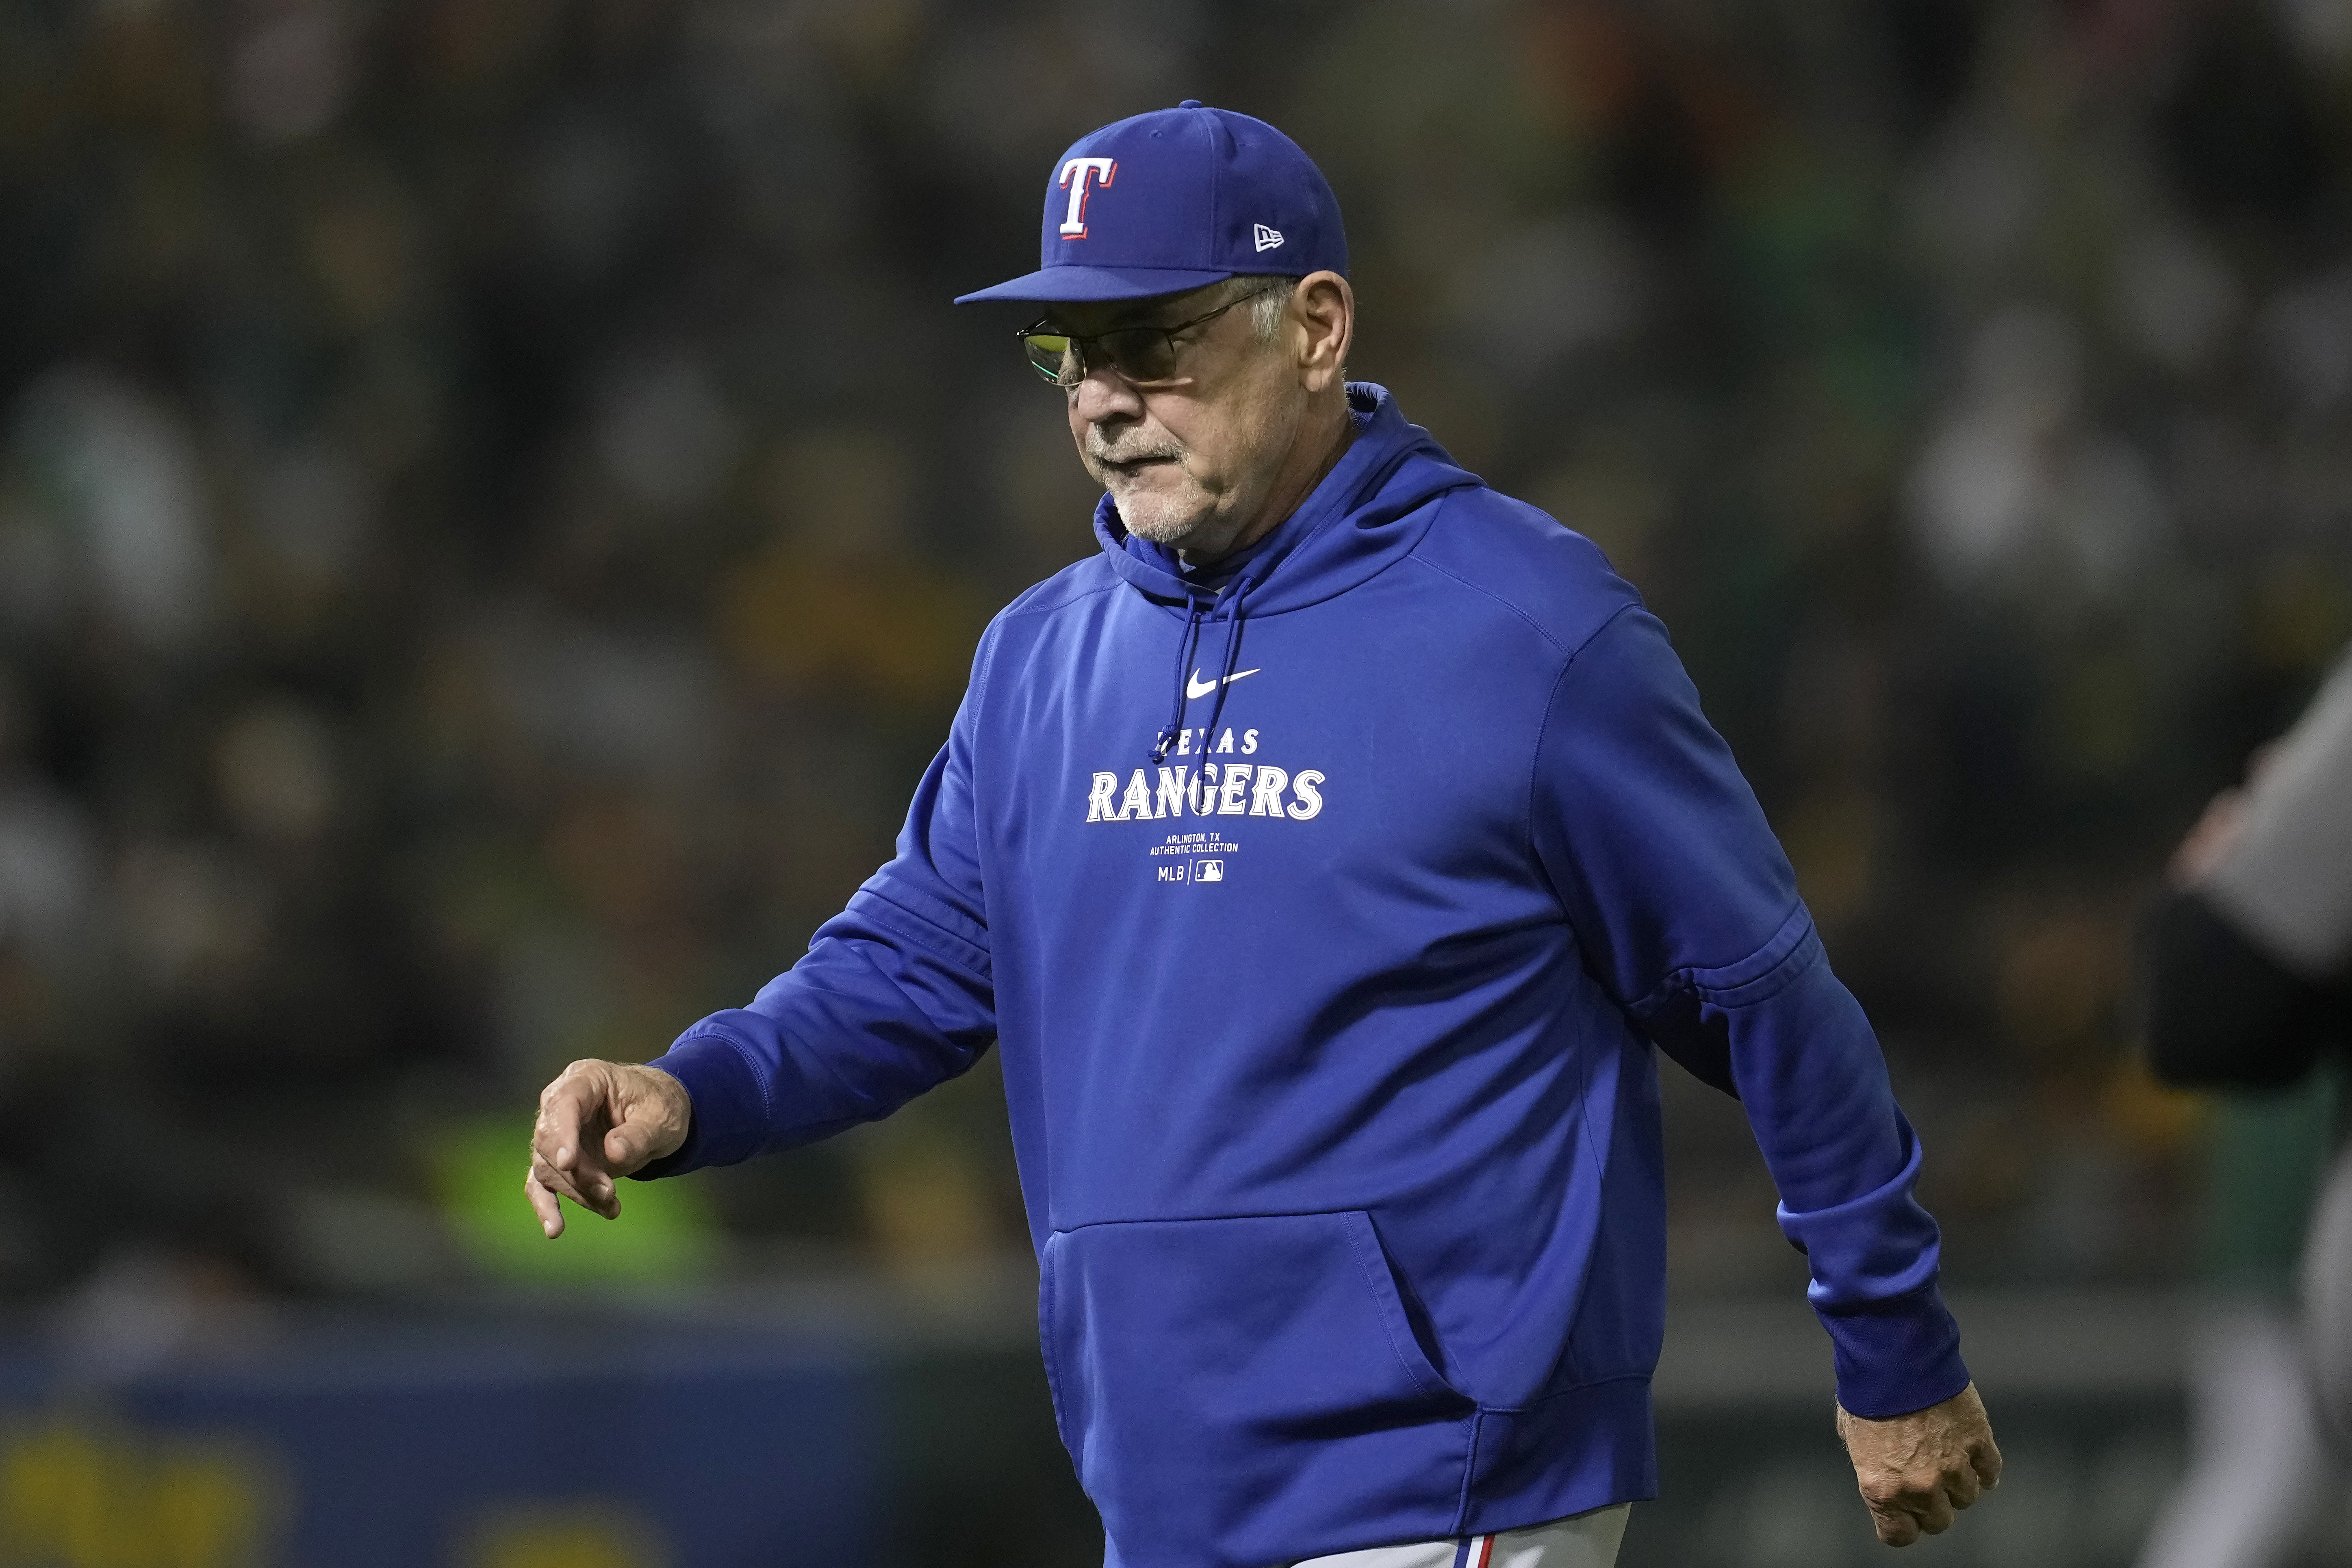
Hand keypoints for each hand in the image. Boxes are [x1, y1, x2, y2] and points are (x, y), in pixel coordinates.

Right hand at [524, 1060, 691, 1237]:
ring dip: (578, 1192)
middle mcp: (561, 1102)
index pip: (563, 1103)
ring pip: (549, 1167)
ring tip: (612, 1207)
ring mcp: (557, 1132)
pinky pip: (542, 1183)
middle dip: (578, 1172)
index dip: (562, 1133)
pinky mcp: (558, 1160)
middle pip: (550, 1140)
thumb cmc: (659, 1105)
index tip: (569, 1162)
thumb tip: (613, 1154)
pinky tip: (555, 1229)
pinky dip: (547, 1206)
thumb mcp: (661, 1117)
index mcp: (586, 1079)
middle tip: (609, 1191)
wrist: (659, 1114)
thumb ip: (638, 1134)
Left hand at [1836, 1382, 2001, 1546]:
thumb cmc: (1867, 1390)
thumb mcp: (1852, 1435)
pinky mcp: (1978, 1442)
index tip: (1906, 1515)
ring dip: (1959, 1483)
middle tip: (1928, 1482)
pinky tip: (1975, 1457)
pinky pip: (1991, 1472)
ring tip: (1948, 1459)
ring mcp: (1952, 1466)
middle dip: (1933, 1504)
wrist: (1892, 1356)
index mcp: (1883, 1487)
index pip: (1900, 1535)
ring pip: (1968, 1497)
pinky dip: (1985, 1468)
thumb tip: (1883, 1472)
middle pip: (1939, 1520)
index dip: (1904, 1524)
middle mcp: (1920, 1485)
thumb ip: (1871, 1464)